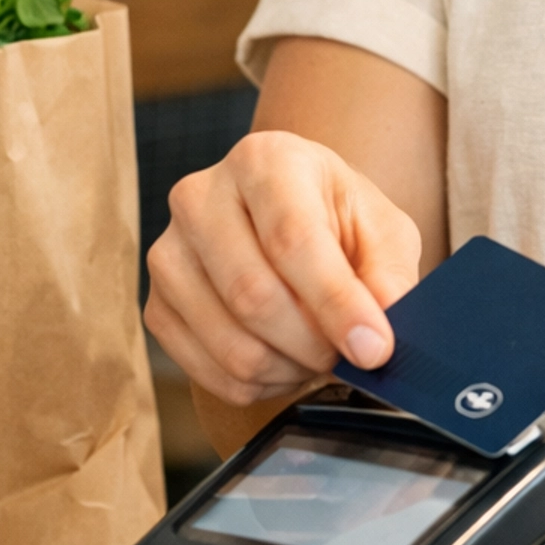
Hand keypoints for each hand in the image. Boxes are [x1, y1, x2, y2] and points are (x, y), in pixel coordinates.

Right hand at [145, 129, 422, 408]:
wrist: (285, 219)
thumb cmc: (336, 219)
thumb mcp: (381, 228)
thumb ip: (388, 275)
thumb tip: (380, 336)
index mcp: (263, 160)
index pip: (292, 239)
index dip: (336, 303)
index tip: (374, 349)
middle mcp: (200, 198)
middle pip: (253, 296)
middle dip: (314, 344)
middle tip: (351, 357)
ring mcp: (169, 254)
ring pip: (231, 345)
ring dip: (291, 369)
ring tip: (321, 355)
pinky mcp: (156, 307)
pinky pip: (209, 373)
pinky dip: (260, 384)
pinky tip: (286, 362)